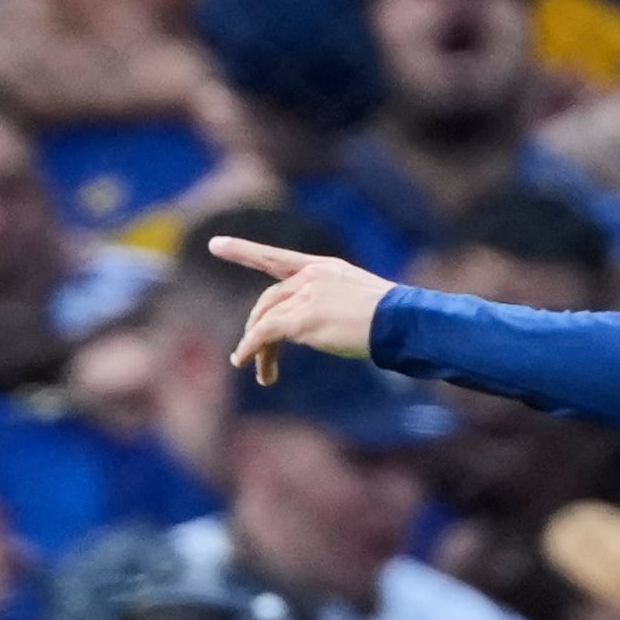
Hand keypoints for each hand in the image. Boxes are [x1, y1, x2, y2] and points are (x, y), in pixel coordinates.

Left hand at [207, 235, 390, 382]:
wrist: (402, 322)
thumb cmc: (395, 320)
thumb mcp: (360, 303)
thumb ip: (333, 307)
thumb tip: (316, 330)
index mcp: (325, 268)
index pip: (277, 258)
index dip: (245, 251)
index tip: (217, 244)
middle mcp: (311, 276)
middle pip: (269, 300)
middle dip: (257, 328)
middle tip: (252, 356)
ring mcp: (305, 295)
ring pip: (265, 320)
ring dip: (257, 348)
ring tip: (262, 374)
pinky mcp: (301, 319)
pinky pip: (264, 334)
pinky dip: (250, 348)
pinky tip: (244, 361)